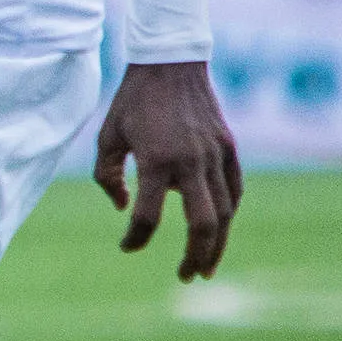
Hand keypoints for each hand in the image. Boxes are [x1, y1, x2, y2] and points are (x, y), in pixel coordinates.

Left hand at [97, 60, 242, 280]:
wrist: (170, 63)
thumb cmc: (132, 102)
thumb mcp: (107, 137)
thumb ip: (108, 177)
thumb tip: (122, 208)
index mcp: (156, 160)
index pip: (146, 215)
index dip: (135, 238)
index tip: (126, 246)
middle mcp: (190, 162)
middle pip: (202, 224)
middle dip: (194, 256)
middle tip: (185, 277)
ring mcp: (215, 155)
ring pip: (225, 212)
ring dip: (217, 244)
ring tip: (206, 266)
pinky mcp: (229, 148)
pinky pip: (234, 190)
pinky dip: (228, 213)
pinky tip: (220, 230)